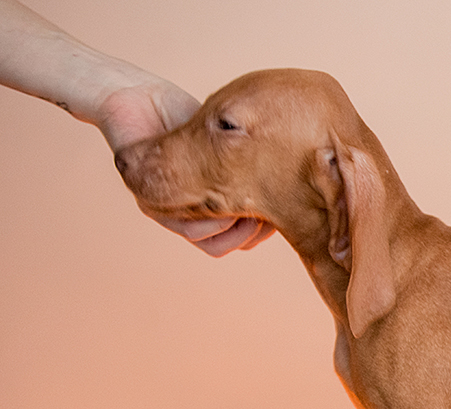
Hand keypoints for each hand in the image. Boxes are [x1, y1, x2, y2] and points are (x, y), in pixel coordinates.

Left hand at [95, 83, 274, 255]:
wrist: (139, 97)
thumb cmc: (182, 113)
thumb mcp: (224, 140)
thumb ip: (245, 165)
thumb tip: (287, 189)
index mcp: (207, 205)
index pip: (242, 238)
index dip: (265, 228)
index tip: (281, 205)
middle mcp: (187, 215)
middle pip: (231, 245)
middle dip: (256, 229)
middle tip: (267, 203)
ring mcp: (168, 213)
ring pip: (212, 242)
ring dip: (237, 224)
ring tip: (247, 195)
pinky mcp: (149, 203)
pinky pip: (192, 230)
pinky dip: (215, 217)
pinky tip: (226, 191)